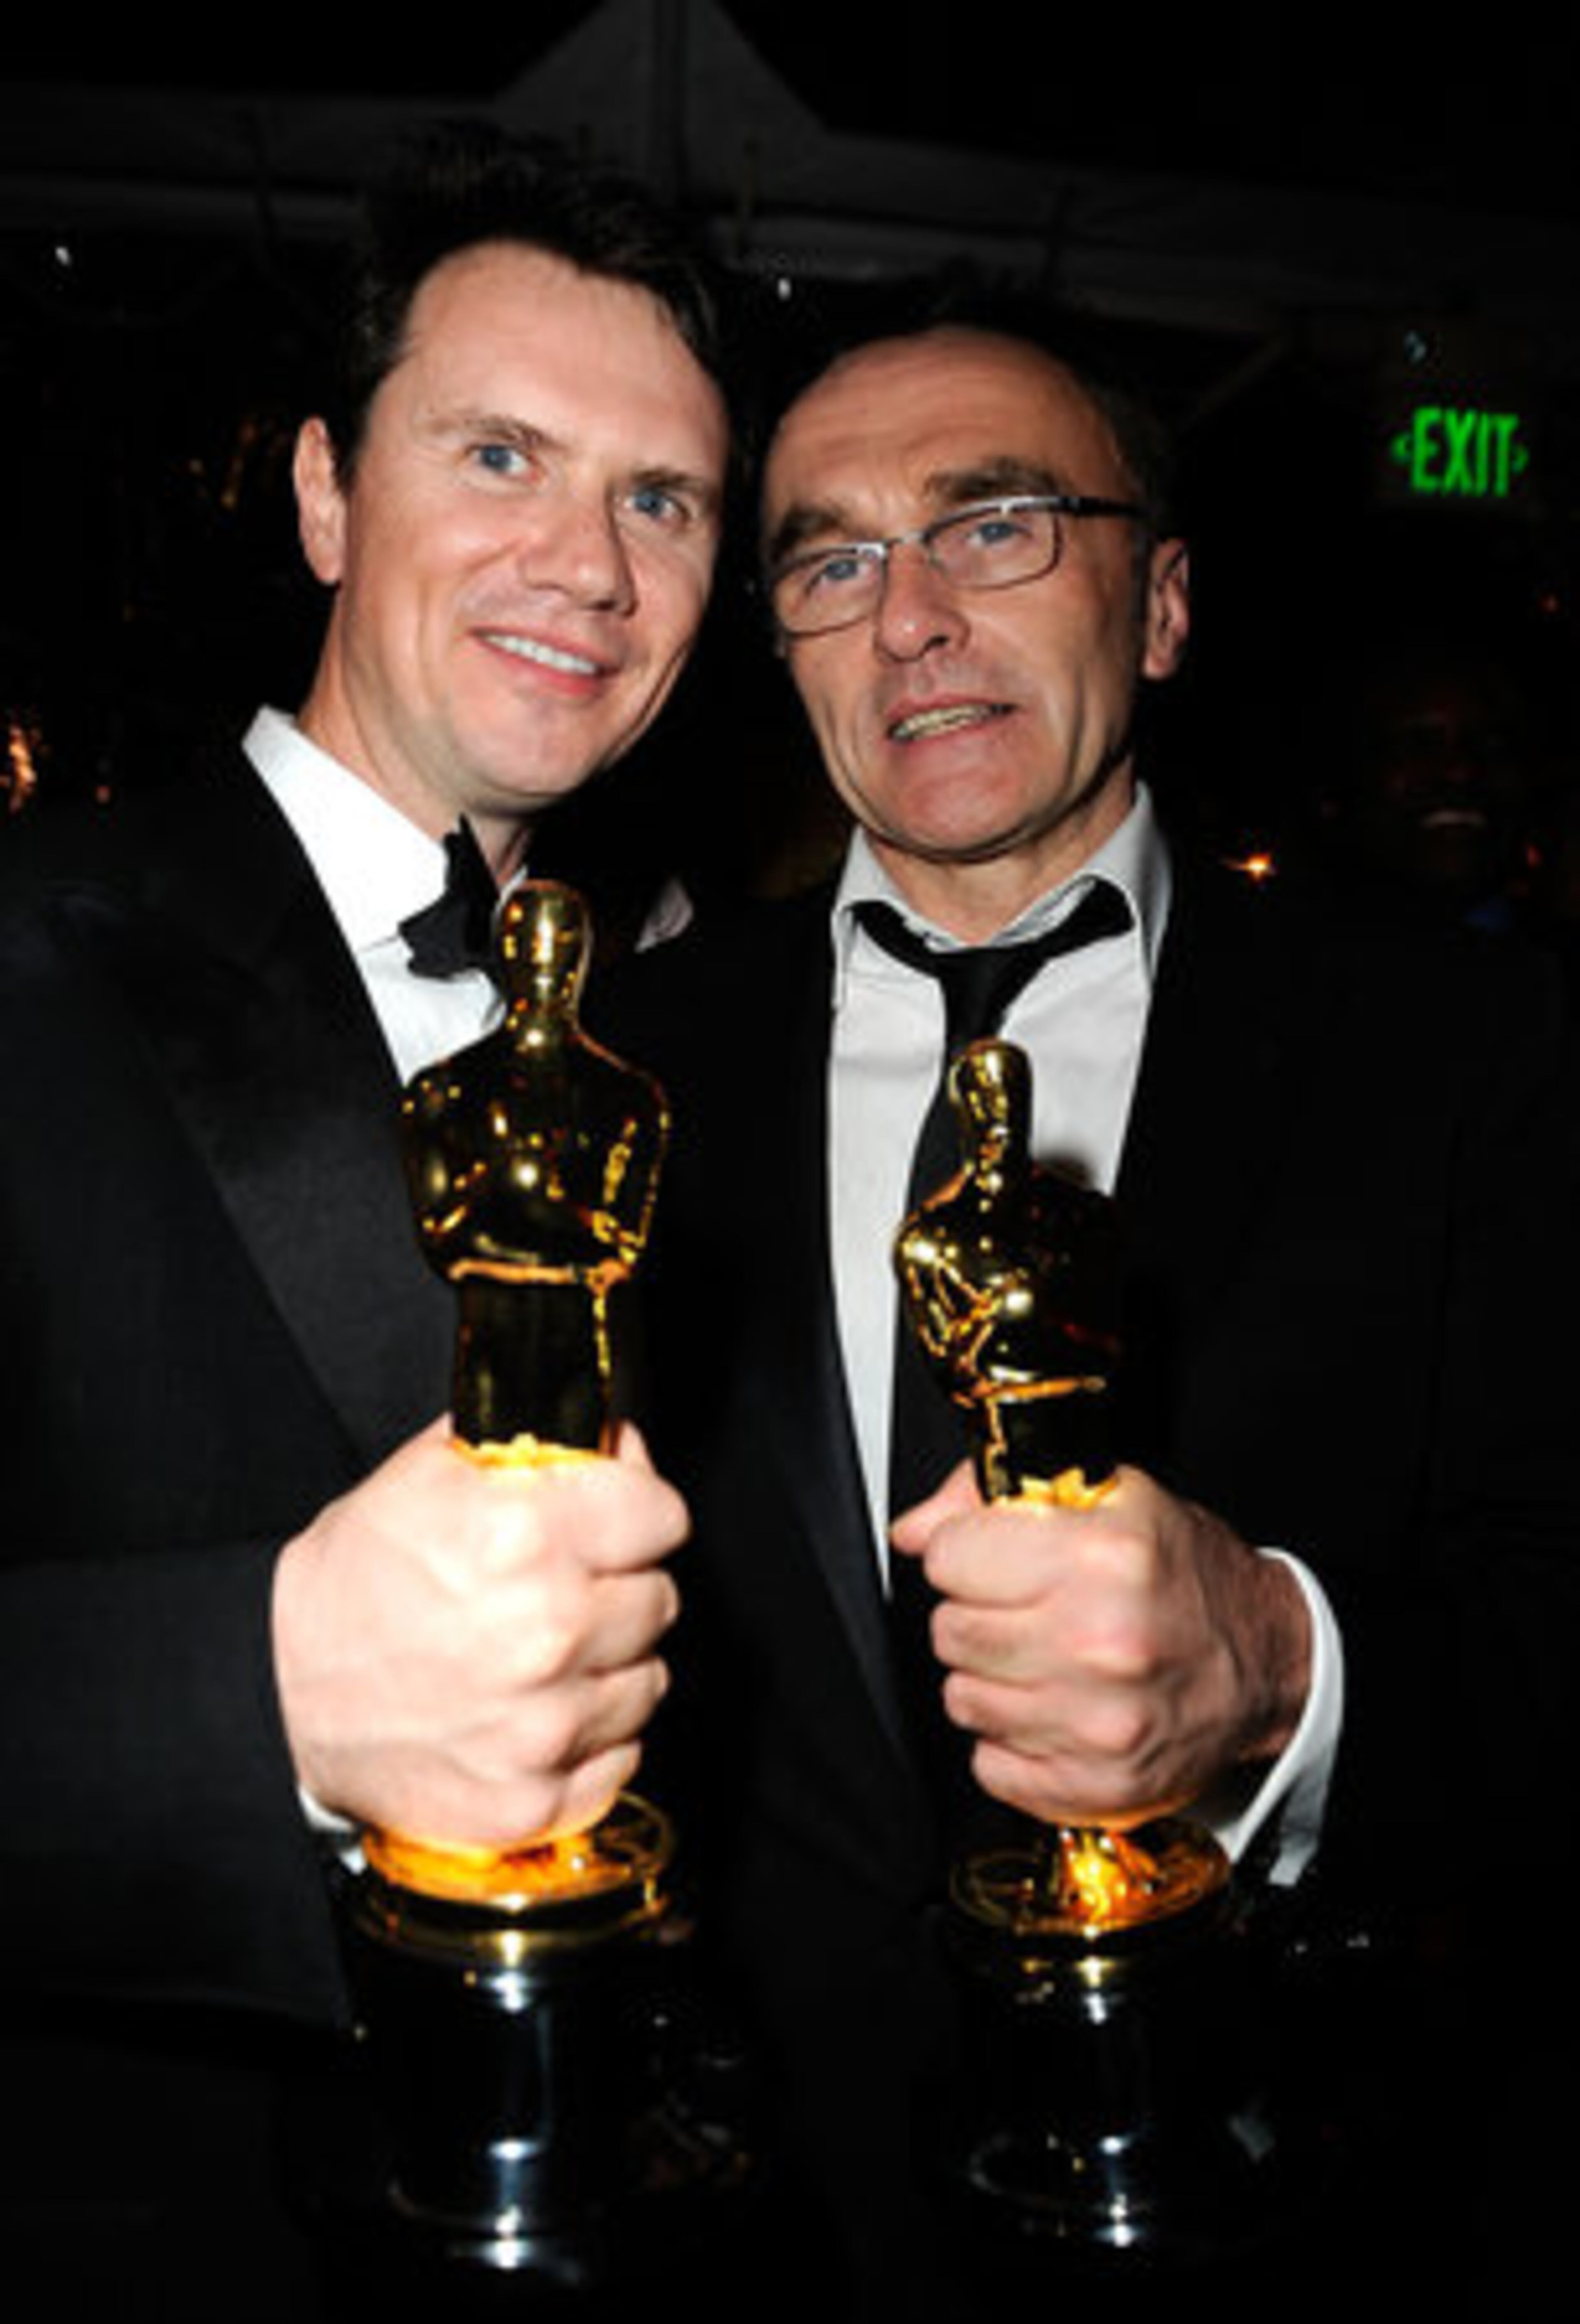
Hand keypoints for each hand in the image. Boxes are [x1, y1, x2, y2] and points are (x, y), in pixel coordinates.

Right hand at [271, 1417, 686, 1847]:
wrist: (283, 1689)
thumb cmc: (353, 1581)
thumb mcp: (430, 1472)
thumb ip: (537, 1443)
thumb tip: (616, 1443)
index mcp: (527, 1536)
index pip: (661, 1514)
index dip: (638, 1510)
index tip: (618, 1521)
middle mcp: (547, 1631)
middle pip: (659, 1596)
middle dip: (620, 1585)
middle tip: (564, 1588)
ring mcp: (544, 1725)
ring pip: (648, 1679)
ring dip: (610, 1664)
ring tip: (546, 1653)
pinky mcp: (533, 1798)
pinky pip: (620, 1757)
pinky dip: (591, 1737)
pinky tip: (539, 1710)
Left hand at [891, 1462, 1309, 1828]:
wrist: (1266, 1662)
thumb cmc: (1187, 1578)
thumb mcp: (1109, 1497)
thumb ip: (993, 1498)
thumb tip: (916, 1529)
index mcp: (1102, 1559)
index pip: (951, 1557)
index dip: (966, 1552)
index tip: (994, 1557)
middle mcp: (1100, 1644)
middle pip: (950, 1630)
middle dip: (978, 1613)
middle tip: (1029, 1609)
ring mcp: (1098, 1725)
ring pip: (963, 1699)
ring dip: (993, 1678)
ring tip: (1048, 1658)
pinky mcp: (1096, 1786)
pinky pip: (991, 1765)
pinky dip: (1013, 1740)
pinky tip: (1057, 1708)